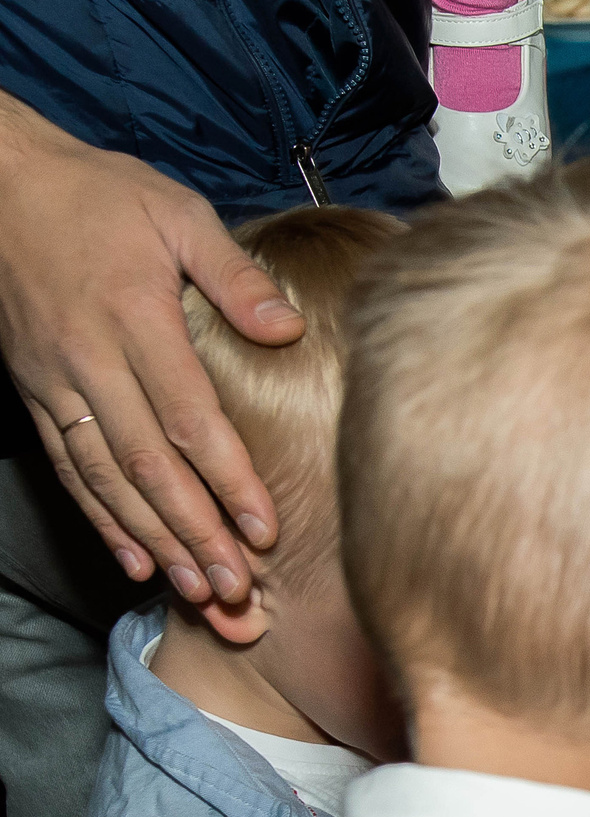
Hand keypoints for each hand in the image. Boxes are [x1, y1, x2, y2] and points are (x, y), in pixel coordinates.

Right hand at [0, 91, 303, 605]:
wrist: (0, 179)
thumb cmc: (101, 193)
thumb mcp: (177, 212)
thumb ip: (234, 275)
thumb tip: (288, 327)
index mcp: (134, 317)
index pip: (189, 417)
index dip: (228, 479)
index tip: (264, 530)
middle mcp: (90, 359)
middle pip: (147, 464)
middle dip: (195, 532)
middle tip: (237, 589)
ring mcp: (56, 380)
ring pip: (106, 478)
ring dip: (153, 540)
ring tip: (197, 591)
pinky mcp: (35, 390)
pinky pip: (68, 467)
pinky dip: (101, 519)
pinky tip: (133, 559)